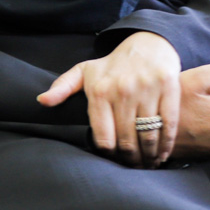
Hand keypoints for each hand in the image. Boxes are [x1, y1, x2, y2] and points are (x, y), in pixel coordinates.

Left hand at [38, 31, 181, 167]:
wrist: (146, 43)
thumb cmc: (112, 64)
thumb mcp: (83, 72)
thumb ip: (62, 88)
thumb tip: (42, 101)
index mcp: (98, 91)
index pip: (103, 137)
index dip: (109, 154)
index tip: (114, 160)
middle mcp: (121, 90)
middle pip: (126, 141)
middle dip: (131, 160)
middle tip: (134, 167)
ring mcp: (145, 89)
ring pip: (148, 135)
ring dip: (149, 156)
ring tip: (148, 163)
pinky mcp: (168, 86)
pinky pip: (168, 123)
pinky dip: (166, 143)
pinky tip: (163, 152)